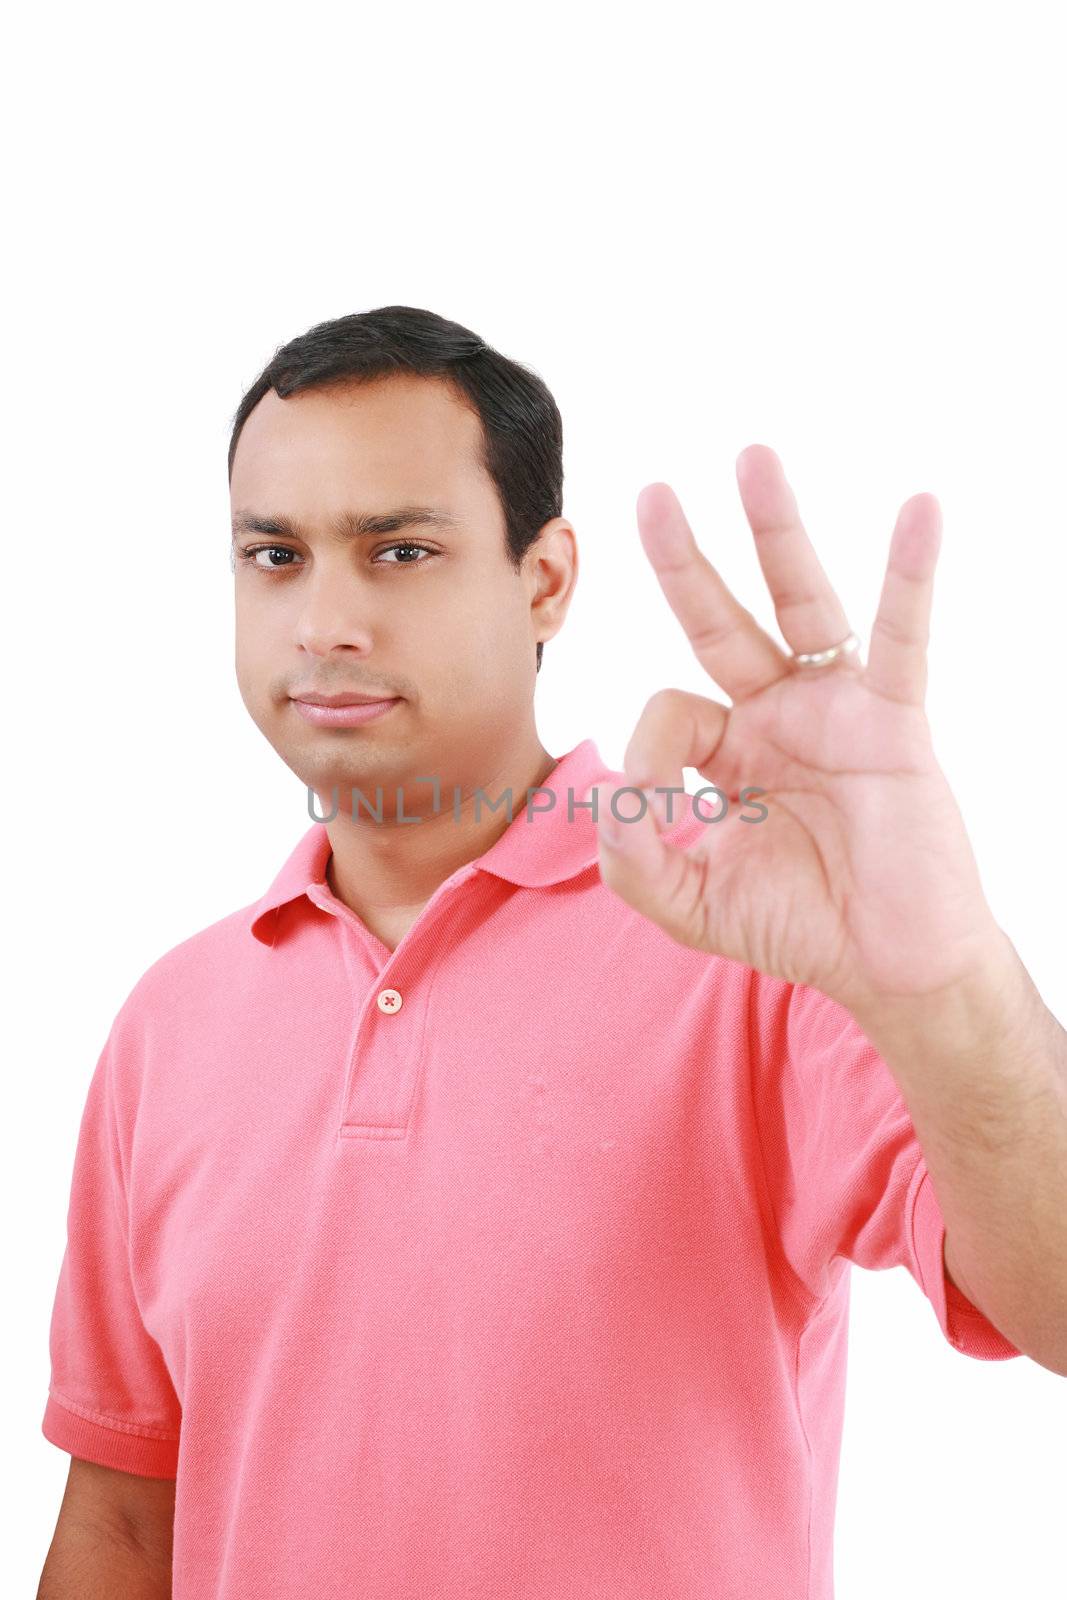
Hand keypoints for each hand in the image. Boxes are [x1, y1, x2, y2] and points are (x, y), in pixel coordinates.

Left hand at [588, 444, 1007, 1020]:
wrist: (891, 966)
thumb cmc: (799, 928)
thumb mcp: (689, 904)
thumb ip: (632, 860)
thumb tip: (614, 791)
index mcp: (728, 752)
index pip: (670, 709)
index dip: (653, 749)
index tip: (663, 805)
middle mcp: (779, 716)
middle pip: (722, 617)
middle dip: (685, 558)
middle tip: (653, 493)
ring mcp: (837, 710)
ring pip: (801, 602)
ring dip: (777, 530)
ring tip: (753, 458)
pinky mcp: (894, 720)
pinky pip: (899, 636)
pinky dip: (911, 575)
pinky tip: (922, 512)